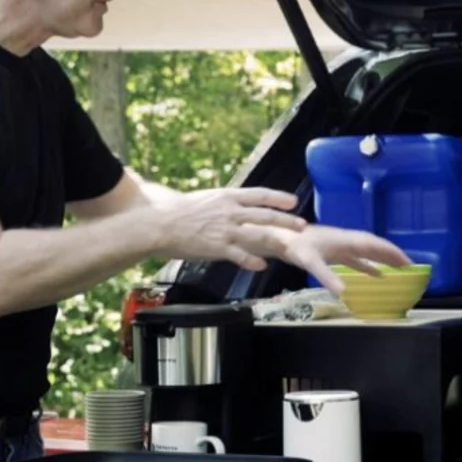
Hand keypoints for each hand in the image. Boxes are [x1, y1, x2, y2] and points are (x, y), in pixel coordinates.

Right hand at [151, 187, 306, 270]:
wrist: (160, 223)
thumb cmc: (177, 212)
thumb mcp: (205, 199)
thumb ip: (223, 204)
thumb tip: (233, 205)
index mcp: (227, 197)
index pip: (259, 195)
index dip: (278, 198)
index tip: (293, 201)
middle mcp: (229, 211)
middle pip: (265, 215)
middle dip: (286, 220)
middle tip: (302, 224)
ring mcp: (225, 230)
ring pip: (257, 234)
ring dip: (276, 240)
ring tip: (290, 246)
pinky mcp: (216, 247)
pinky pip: (239, 255)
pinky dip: (252, 260)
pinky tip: (262, 266)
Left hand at [274, 225, 413, 295]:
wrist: (279, 237)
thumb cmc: (294, 246)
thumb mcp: (310, 261)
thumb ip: (326, 276)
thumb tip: (344, 292)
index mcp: (346, 239)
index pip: (375, 245)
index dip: (393, 253)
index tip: (409, 262)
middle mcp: (347, 240)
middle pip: (375, 247)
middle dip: (394, 256)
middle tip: (412, 268)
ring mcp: (341, 246)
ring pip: (368, 252)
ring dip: (384, 260)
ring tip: (400, 270)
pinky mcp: (334, 252)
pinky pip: (358, 259)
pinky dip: (369, 266)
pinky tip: (376, 275)